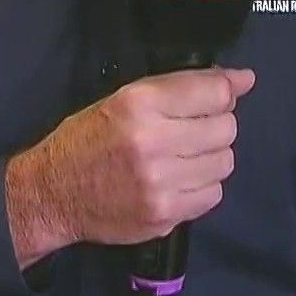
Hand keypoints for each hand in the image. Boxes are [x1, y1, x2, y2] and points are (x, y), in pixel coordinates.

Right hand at [6, 67, 255, 267]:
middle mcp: (153, 142)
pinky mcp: (164, 215)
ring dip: (211, 157)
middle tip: (192, 129)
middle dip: (216, 124)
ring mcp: (160, 183)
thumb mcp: (125, 98)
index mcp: (140, 103)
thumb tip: (245, 79)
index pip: (215, 92)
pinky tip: (178, 180)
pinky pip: (213, 195)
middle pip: (226, 128)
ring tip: (183, 156)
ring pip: (224, 162)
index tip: (226, 93)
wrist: (51, 194)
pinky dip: (203, 186)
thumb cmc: (88, 139)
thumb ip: (184, 86)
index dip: (227, 91)